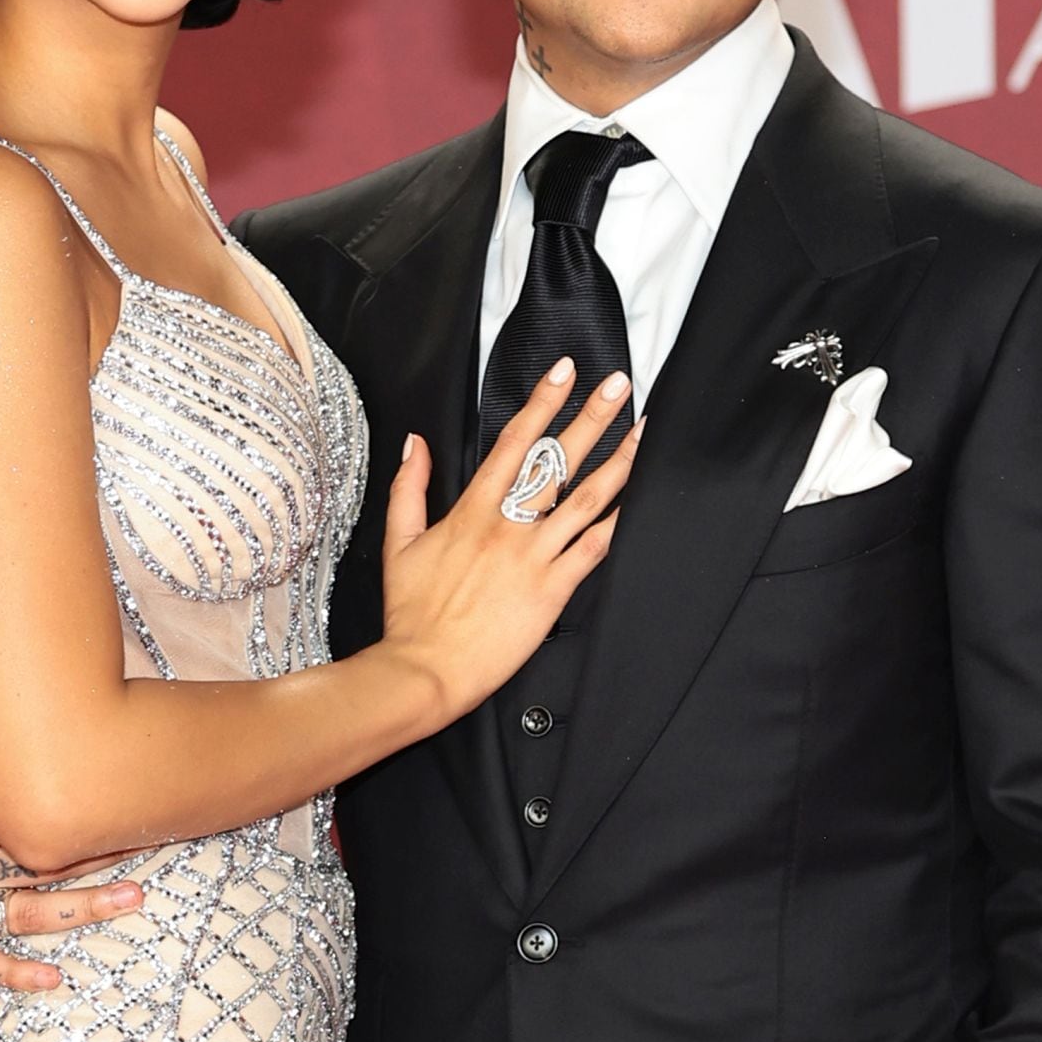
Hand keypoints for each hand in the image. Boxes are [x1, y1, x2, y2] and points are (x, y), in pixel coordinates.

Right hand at [0, 740, 143, 991]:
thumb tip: (28, 720)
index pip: (31, 820)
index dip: (81, 816)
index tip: (127, 806)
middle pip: (42, 864)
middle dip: (99, 854)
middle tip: (152, 840)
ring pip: (26, 912)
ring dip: (81, 907)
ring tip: (130, 898)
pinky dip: (11, 974)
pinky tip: (51, 979)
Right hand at [380, 359, 641, 724]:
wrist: (426, 669)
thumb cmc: (413, 613)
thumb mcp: (398, 542)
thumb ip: (409, 487)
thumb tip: (415, 443)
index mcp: (471, 511)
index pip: (513, 442)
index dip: (542, 403)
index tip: (564, 373)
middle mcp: (507, 526)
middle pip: (557, 460)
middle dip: (591, 416)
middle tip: (618, 385)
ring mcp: (533, 557)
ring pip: (586, 499)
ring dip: (618, 461)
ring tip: (643, 432)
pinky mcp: (552, 590)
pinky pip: (594, 550)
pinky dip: (618, 524)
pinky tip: (640, 501)